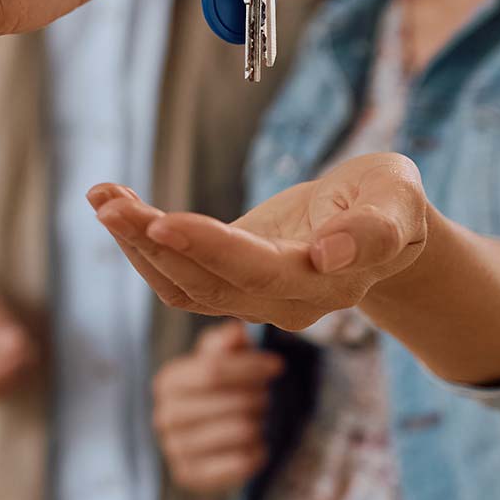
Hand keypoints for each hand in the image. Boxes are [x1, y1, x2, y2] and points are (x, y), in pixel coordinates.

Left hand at [87, 153, 431, 331]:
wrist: (378, 225)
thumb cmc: (389, 202)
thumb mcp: (397, 199)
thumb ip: (373, 229)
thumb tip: (331, 255)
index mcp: (327, 282)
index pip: (258, 270)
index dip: (209, 247)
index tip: (162, 221)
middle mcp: (285, 302)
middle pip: (207, 283)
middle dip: (152, 241)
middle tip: (108, 202)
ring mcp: (254, 300)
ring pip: (182, 285)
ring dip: (135, 244)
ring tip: (102, 197)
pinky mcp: (228, 284)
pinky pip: (176, 278)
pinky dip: (141, 245)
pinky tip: (116, 205)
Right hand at [151, 320, 281, 491]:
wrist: (206, 437)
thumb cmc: (220, 390)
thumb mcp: (222, 359)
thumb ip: (228, 342)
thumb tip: (237, 331)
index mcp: (168, 381)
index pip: (213, 371)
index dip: (250, 366)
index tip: (277, 365)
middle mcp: (164, 416)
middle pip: (231, 402)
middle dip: (259, 396)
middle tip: (266, 396)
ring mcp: (174, 449)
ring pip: (239, 431)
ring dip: (259, 423)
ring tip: (257, 418)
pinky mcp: (189, 476)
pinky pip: (241, 463)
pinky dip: (257, 452)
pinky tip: (255, 445)